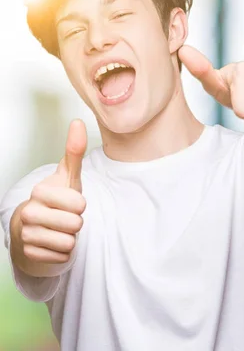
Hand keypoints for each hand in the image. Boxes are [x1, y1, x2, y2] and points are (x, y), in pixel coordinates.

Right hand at [18, 119, 87, 263]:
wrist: (35, 227)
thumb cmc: (56, 200)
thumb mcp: (67, 176)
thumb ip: (74, 151)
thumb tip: (77, 122)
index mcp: (40, 191)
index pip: (79, 204)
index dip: (80, 205)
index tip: (70, 202)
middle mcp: (29, 212)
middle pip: (75, 224)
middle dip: (76, 223)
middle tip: (66, 218)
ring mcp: (27, 234)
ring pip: (69, 242)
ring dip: (70, 238)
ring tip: (60, 230)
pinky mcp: (30, 254)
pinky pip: (62, 257)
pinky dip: (63, 252)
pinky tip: (53, 243)